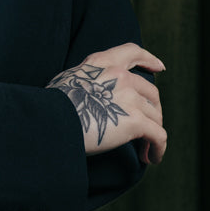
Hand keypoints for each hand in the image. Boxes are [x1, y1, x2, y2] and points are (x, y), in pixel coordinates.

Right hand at [47, 42, 166, 163]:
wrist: (50, 121)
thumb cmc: (50, 106)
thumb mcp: (68, 79)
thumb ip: (86, 79)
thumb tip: (89, 92)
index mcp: (103, 63)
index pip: (132, 52)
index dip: (149, 59)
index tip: (159, 68)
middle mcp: (120, 76)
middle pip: (150, 92)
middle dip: (153, 110)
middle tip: (148, 126)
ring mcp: (130, 97)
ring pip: (155, 116)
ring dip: (154, 132)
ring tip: (146, 150)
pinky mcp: (135, 121)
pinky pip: (158, 135)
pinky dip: (158, 148)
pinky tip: (151, 158)